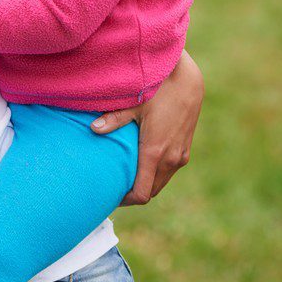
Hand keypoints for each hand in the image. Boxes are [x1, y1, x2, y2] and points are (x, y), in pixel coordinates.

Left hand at [91, 50, 202, 204]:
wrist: (188, 80)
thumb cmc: (159, 90)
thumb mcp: (134, 104)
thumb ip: (113, 119)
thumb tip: (92, 129)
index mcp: (155, 152)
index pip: (142, 193)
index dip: (126, 200)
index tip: (111, 196)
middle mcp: (171, 159)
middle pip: (152, 191)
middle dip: (134, 193)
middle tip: (115, 187)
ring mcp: (180, 155)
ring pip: (161, 181)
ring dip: (146, 183)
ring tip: (126, 176)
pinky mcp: (185, 149)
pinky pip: (169, 170)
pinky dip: (156, 173)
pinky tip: (142, 162)